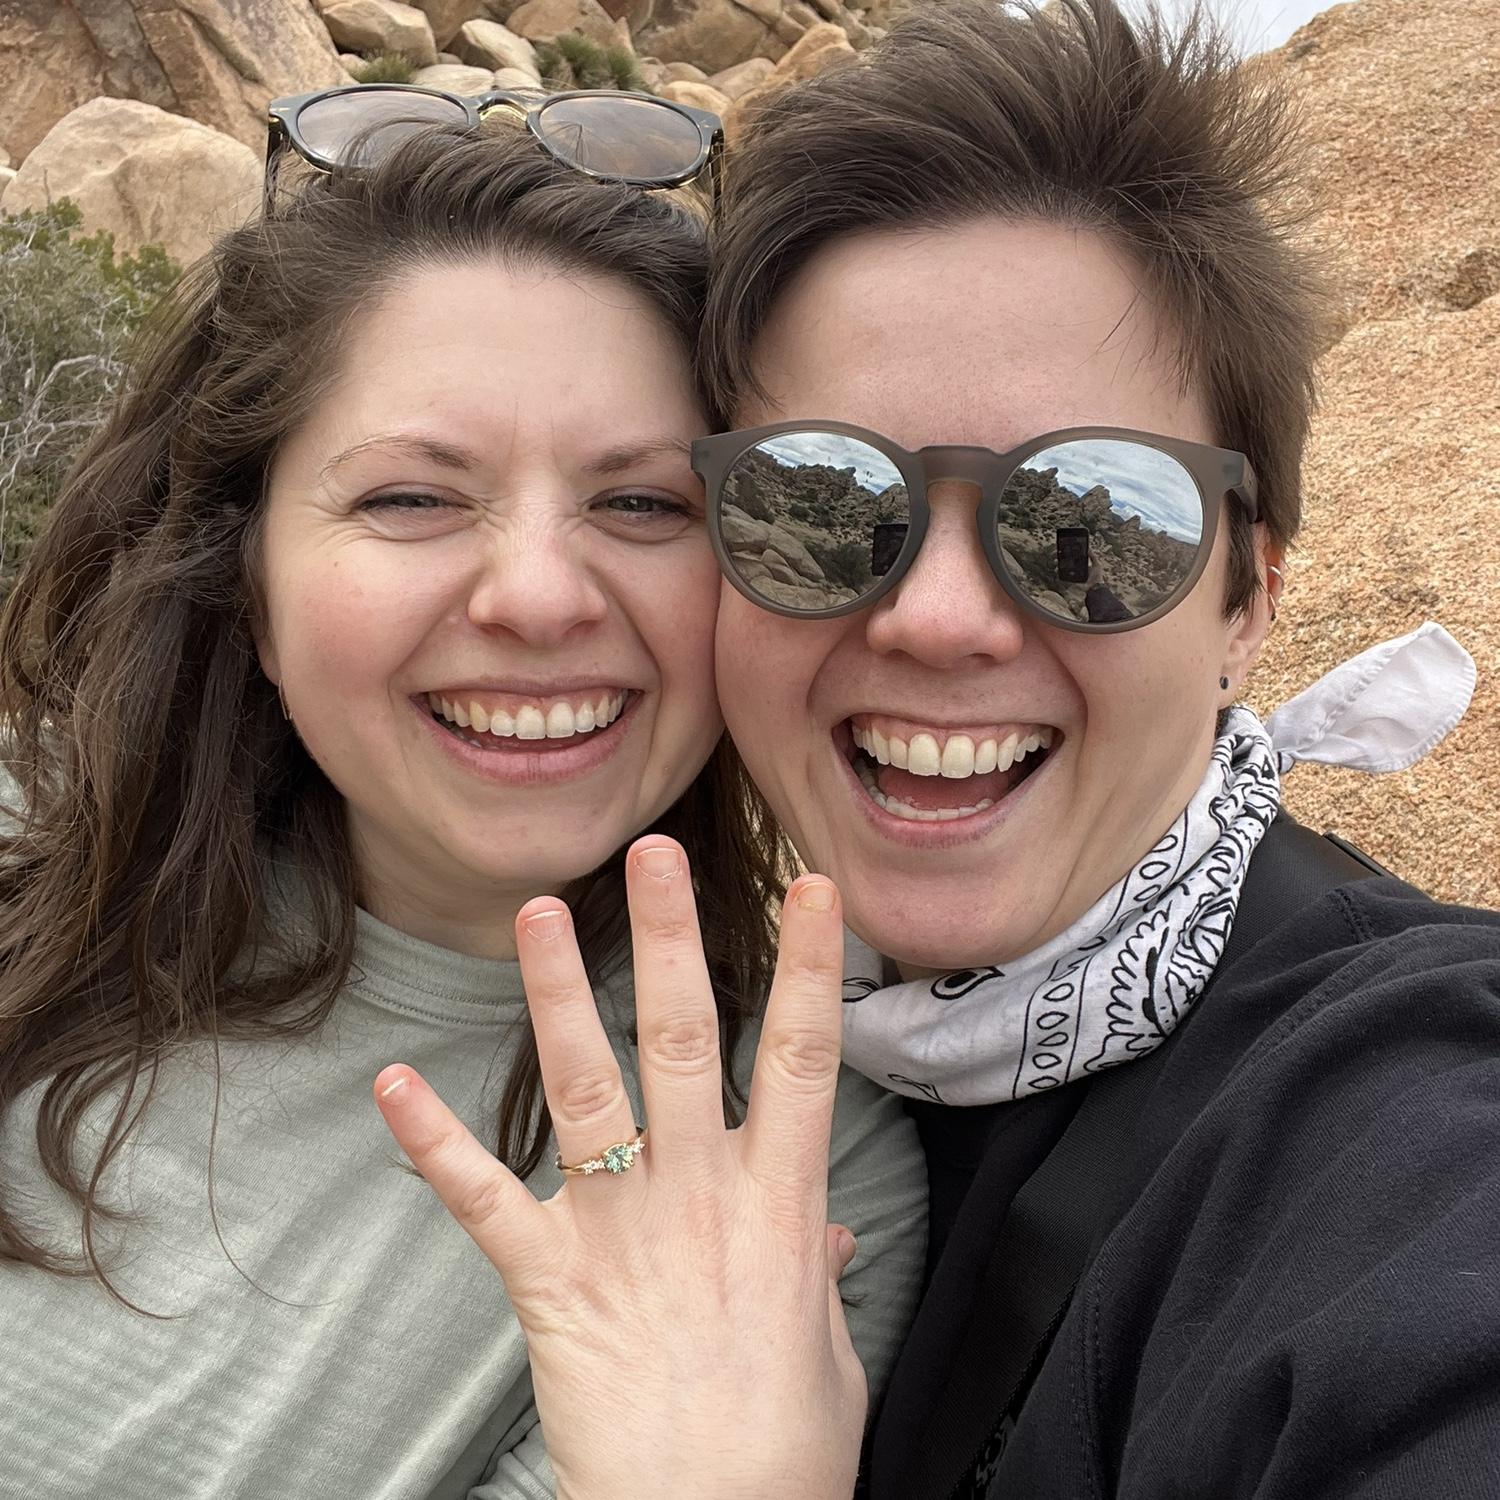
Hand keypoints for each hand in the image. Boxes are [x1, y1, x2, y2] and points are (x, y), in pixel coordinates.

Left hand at [374, 837, 864, 1499]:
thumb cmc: (780, 1450)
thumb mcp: (828, 1346)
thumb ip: (817, 1269)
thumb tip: (829, 1224)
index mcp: (781, 1201)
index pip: (807, 1057)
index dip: (809, 967)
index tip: (808, 885)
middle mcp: (702, 1194)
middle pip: (689, 1039)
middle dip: (673, 938)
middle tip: (655, 854)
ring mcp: (622, 1230)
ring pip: (588, 1087)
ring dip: (559, 994)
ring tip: (536, 912)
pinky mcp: (549, 1280)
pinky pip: (486, 1199)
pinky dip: (435, 1141)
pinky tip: (393, 1083)